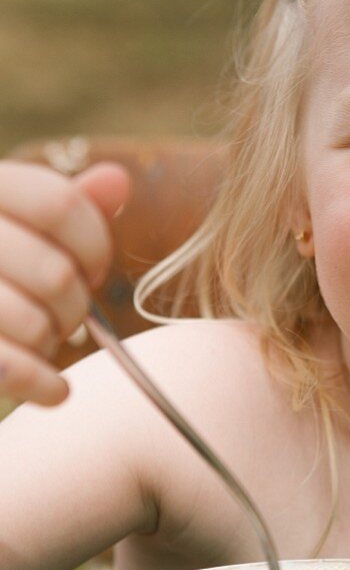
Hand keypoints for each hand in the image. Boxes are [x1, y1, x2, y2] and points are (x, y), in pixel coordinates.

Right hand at [0, 160, 129, 405]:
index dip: (93, 245)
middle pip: (55, 273)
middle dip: (76, 305)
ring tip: (41, 337)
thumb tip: (118, 180)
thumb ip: (65, 206)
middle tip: (65, 314)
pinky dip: (44, 385)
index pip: (59, 204)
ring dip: (52, 341)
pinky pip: (11, 370)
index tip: (91, 270)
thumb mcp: (16, 225)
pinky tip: (56, 390)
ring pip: (36, 325)